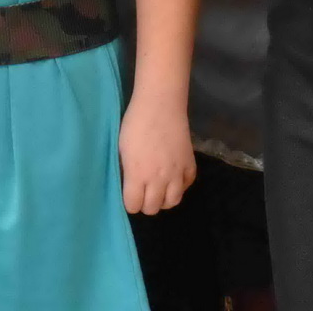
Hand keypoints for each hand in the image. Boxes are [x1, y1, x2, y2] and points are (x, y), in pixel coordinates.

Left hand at [118, 97, 195, 215]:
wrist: (160, 104)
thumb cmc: (135, 123)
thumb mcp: (122, 149)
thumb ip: (126, 172)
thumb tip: (127, 184)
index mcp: (137, 175)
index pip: (133, 206)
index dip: (129, 201)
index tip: (128, 192)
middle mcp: (159, 180)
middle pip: (152, 208)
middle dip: (145, 202)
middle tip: (142, 190)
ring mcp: (177, 173)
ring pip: (172, 202)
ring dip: (163, 199)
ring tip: (158, 188)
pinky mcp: (190, 165)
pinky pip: (187, 186)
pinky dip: (180, 186)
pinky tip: (173, 177)